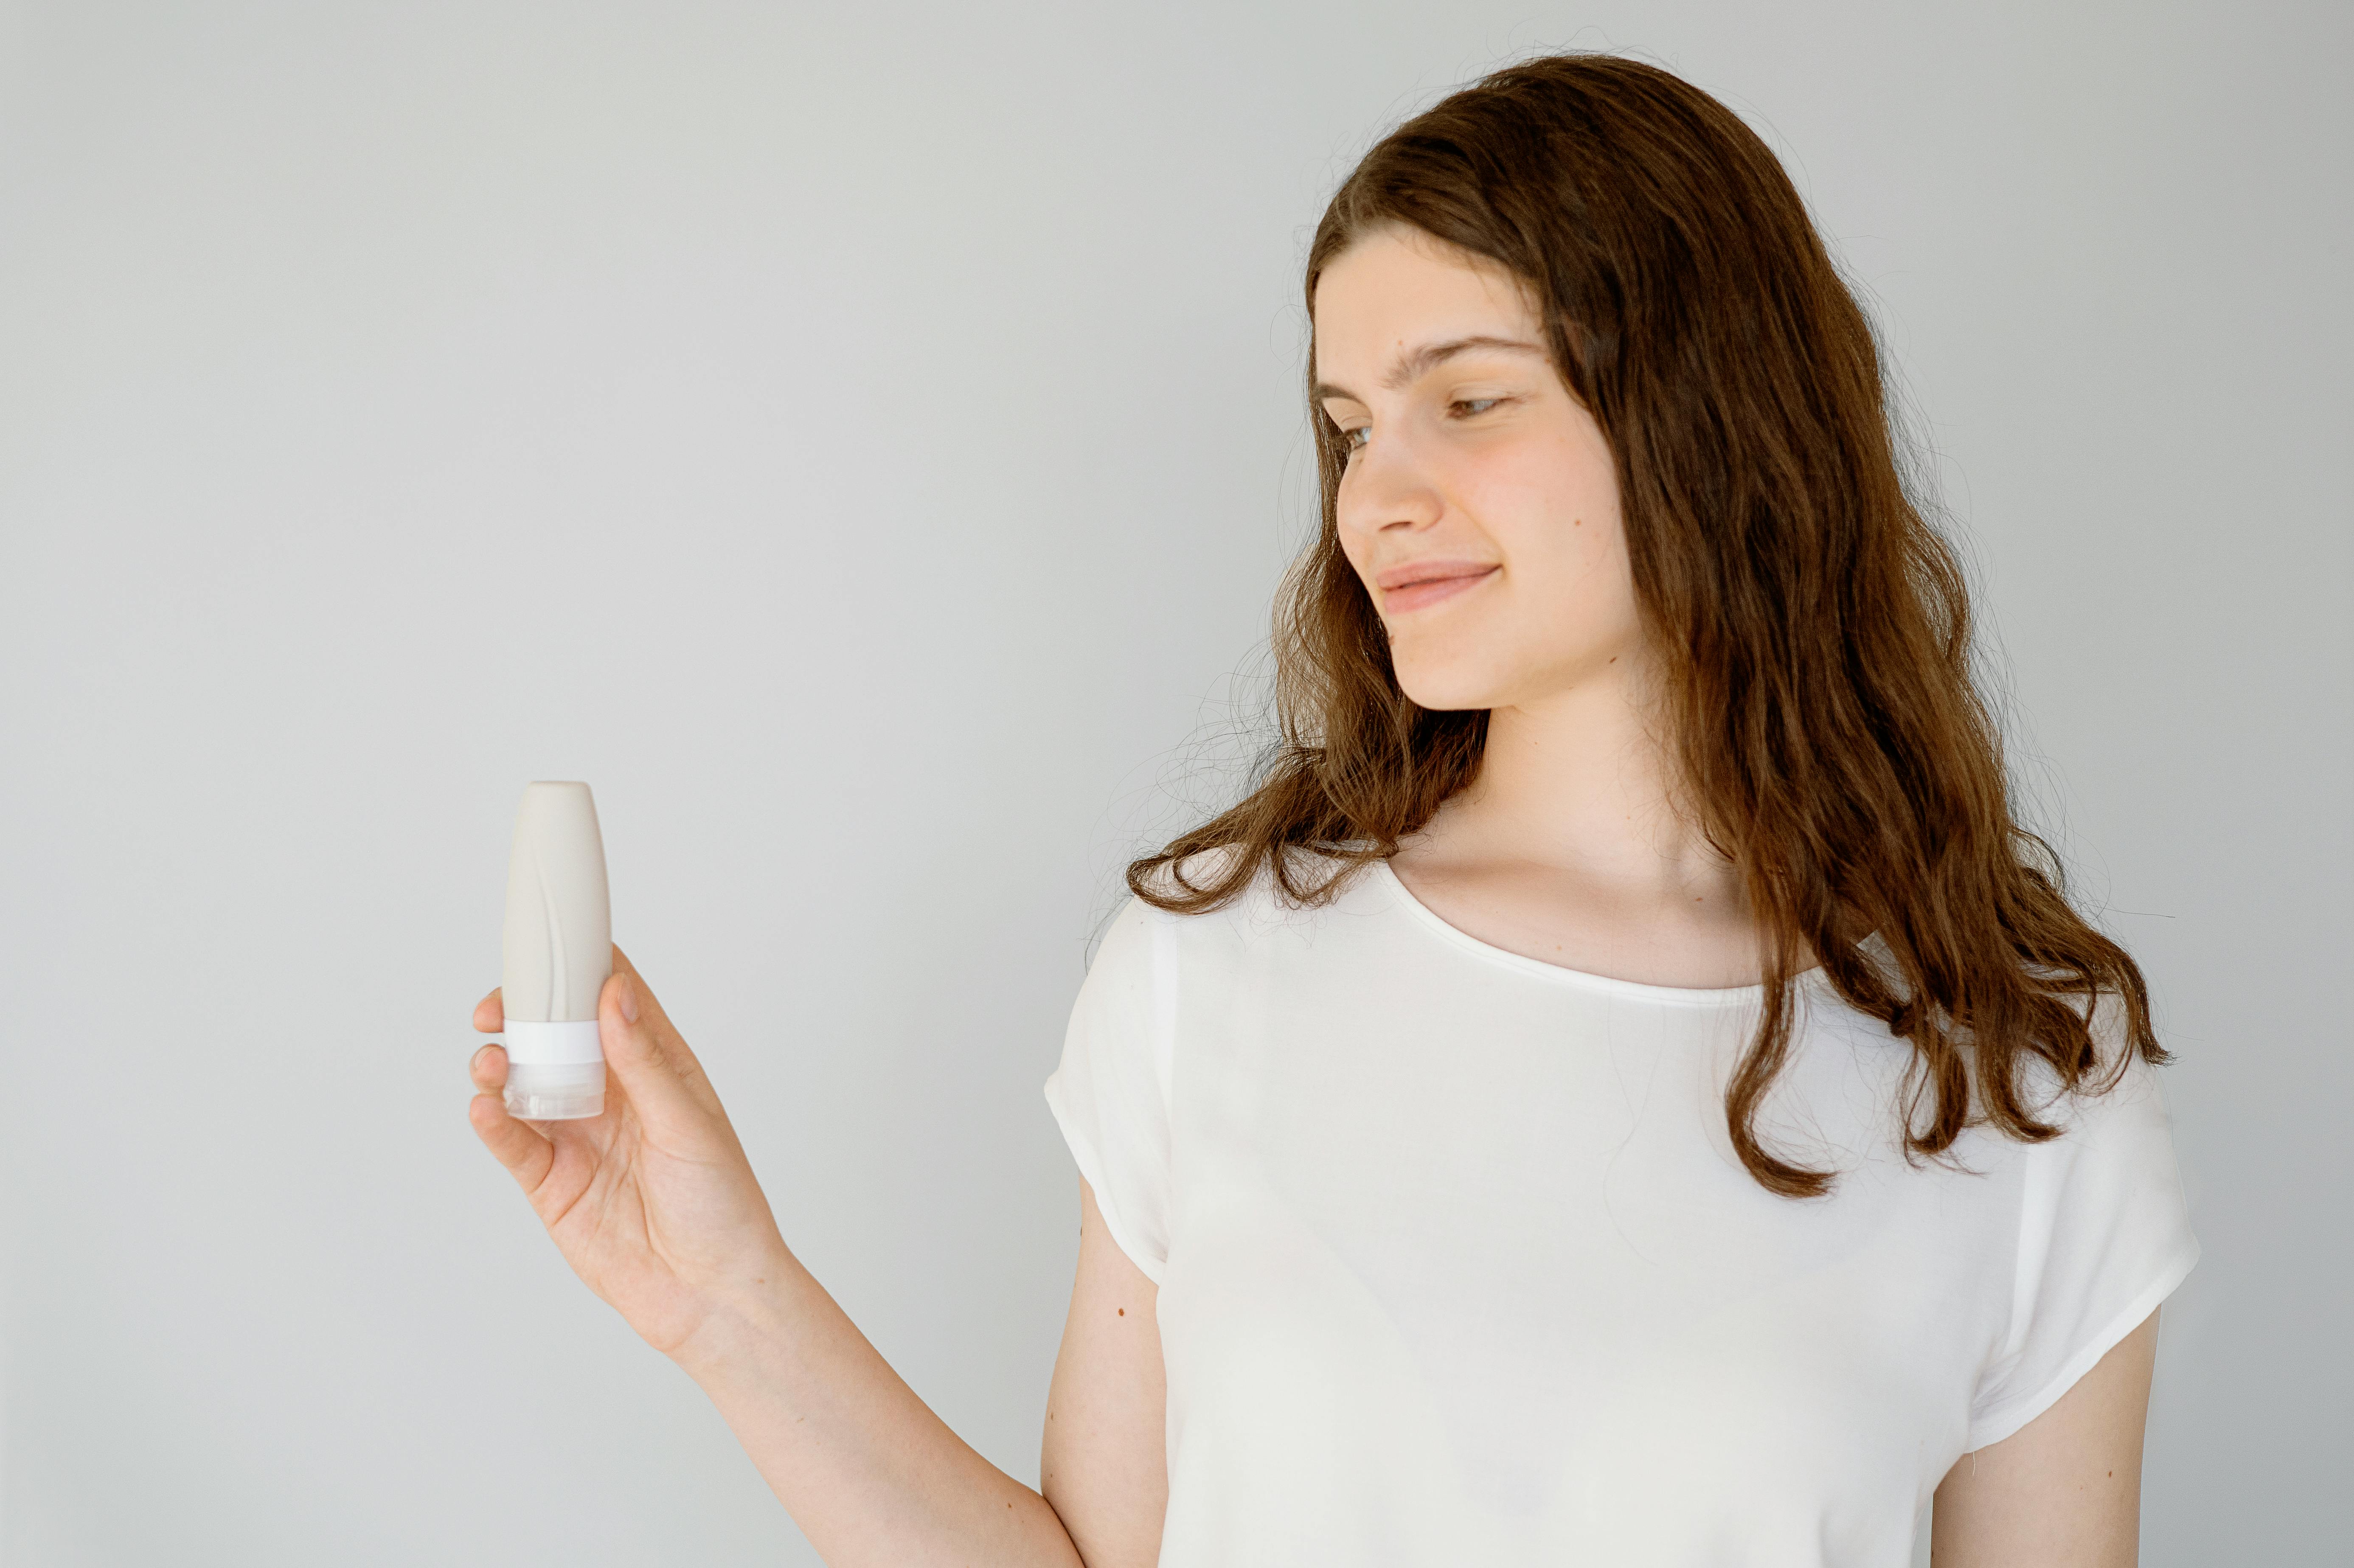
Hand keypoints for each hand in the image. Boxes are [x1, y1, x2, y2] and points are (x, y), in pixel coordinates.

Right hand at [467, 947, 791, 1360]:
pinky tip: (486, 1109)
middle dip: (521, 1014)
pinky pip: (512, 1143)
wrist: (711, 1293)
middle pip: (554, 1034)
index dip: (578, 968)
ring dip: (500, 1067)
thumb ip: (644, 1062)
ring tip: (493, 1064)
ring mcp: (578, 1136)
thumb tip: (613, 994)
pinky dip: (492, 1123)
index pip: (610, 998)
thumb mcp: (688, 1124)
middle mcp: (612, 1094)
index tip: (546, 948)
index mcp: (655, 1066)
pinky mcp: (552, 1182)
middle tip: (496, 1008)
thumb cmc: (722, 1205)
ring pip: (524, 1084)